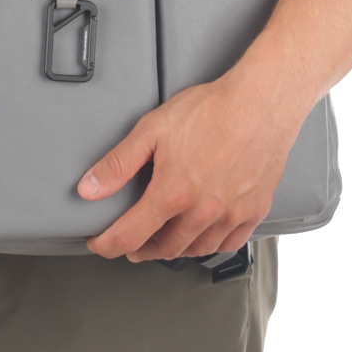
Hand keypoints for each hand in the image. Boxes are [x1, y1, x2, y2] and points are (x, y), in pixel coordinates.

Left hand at [78, 64, 304, 261]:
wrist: (262, 102)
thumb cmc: (214, 109)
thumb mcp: (153, 129)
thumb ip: (118, 163)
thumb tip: (89, 188)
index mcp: (173, 193)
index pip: (129, 237)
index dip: (107, 245)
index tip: (100, 243)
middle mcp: (202, 211)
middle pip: (163, 248)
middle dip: (139, 249)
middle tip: (130, 243)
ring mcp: (231, 215)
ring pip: (195, 250)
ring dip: (173, 249)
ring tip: (161, 239)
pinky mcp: (254, 211)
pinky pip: (229, 244)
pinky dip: (210, 246)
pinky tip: (202, 236)